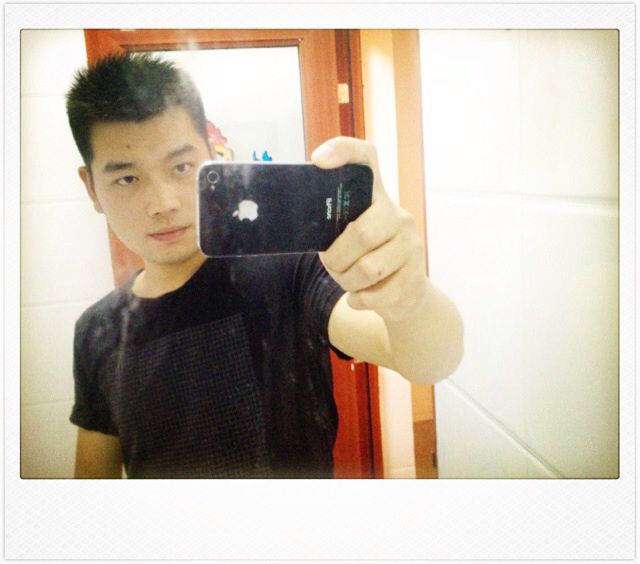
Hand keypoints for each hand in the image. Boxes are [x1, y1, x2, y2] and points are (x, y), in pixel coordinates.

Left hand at [312, 136, 427, 321]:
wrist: (406, 294)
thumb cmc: (365, 261)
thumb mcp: (348, 239)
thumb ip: (331, 228)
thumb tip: (297, 227)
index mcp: (376, 198)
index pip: (365, 158)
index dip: (343, 151)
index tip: (318, 160)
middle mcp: (398, 215)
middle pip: (362, 232)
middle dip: (337, 258)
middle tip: (333, 265)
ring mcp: (411, 244)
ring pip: (369, 268)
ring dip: (348, 281)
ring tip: (349, 281)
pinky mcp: (417, 275)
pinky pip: (378, 294)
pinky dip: (360, 300)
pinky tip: (359, 297)